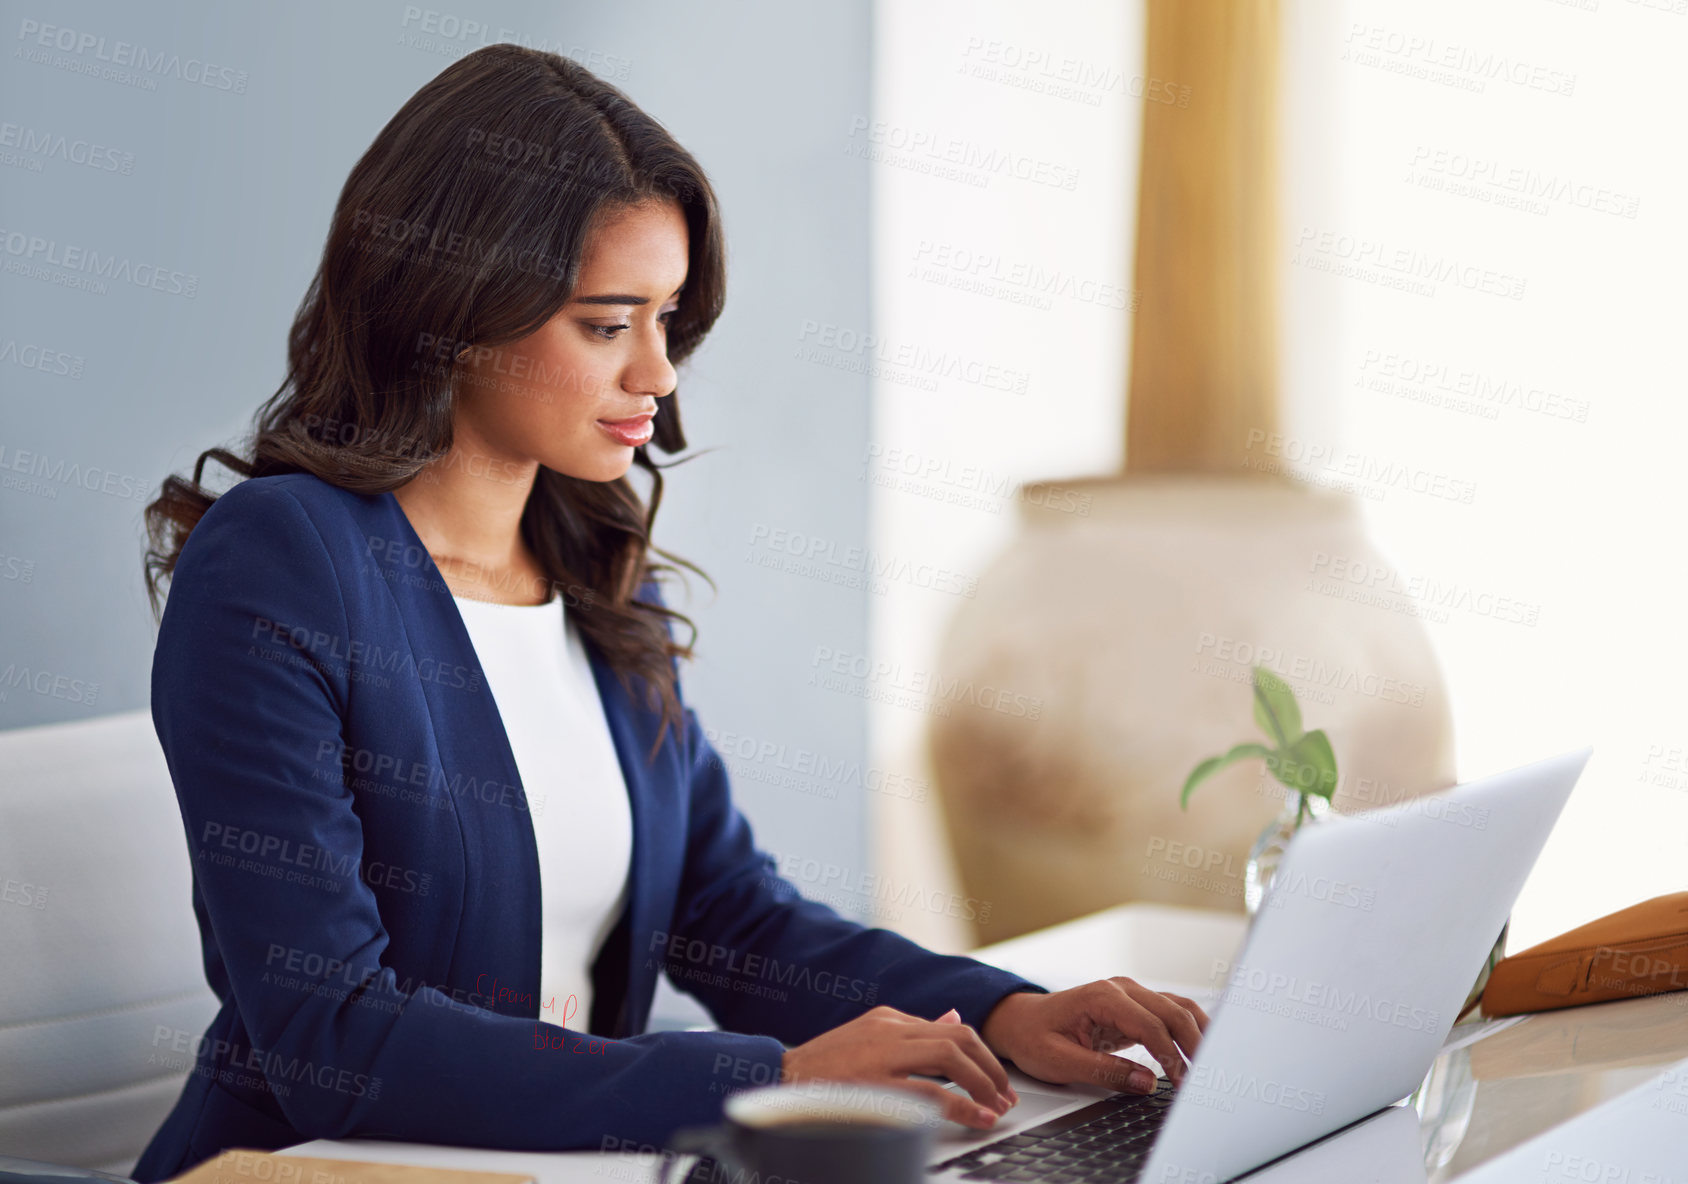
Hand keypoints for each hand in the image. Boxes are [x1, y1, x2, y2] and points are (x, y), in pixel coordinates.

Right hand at [780, 1004, 1018, 1129]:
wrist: (779, 1079)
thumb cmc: (824, 1068)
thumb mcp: (870, 1038)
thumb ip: (914, 1030)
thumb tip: (954, 1016)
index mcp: (890, 1019)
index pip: (952, 1029)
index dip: (983, 1056)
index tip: (997, 1082)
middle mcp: (890, 1029)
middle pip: (960, 1038)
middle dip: (991, 1069)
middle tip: (1006, 1096)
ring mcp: (881, 1053)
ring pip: (950, 1057)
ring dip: (982, 1084)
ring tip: (996, 1108)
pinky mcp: (873, 1081)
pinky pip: (929, 1092)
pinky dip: (960, 1106)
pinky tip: (976, 1118)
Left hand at [980, 980, 1209, 1093]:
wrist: (1019, 1021)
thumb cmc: (1033, 1037)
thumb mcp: (1060, 1061)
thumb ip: (1104, 1071)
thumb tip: (1147, 1083)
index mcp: (1102, 996)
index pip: (1150, 1025)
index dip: (1170, 1056)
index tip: (1182, 1084)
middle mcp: (1121, 988)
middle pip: (1173, 1011)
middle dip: (1195, 1045)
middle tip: (1208, 1078)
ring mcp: (1130, 994)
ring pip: (1178, 1008)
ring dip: (1198, 1034)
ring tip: (1211, 1066)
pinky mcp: (1134, 1007)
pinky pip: (1170, 1014)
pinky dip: (1188, 1031)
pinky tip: (1199, 1053)